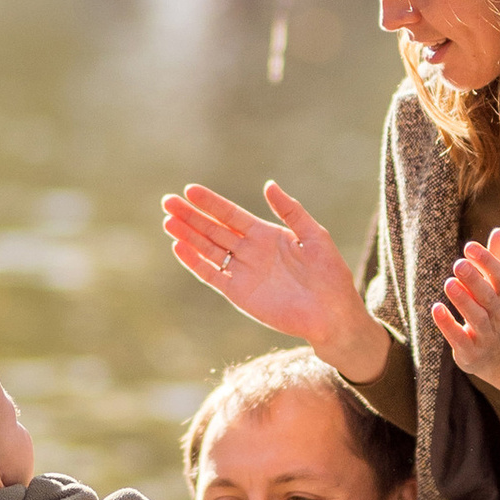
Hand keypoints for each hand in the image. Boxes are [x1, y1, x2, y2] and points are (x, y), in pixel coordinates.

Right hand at [161, 179, 389, 378]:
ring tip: (168, 221)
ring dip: (188, 236)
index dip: (211, 203)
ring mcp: (242, 272)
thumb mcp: (314, 235)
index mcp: (265, 234)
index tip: (190, 190)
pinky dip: (195, 262)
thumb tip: (268, 185)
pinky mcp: (238, 294)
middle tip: (168, 201)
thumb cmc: (329, 274)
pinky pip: (212, 275)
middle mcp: (249, 251)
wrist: (332, 314)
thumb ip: (291, 210)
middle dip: (191, 216)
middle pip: (213, 229)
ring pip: (208, 249)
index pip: (231, 214)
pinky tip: (179, 247)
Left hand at [433, 228, 499, 412]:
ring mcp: (487, 335)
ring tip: (449, 283)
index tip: (469, 246)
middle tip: (459, 263)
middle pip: (489, 296)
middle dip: (475, 280)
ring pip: (476, 317)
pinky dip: (448, 325)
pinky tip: (436, 309)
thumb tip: (499, 231)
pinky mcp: (472, 351)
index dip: (487, 261)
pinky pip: (460, 338)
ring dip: (463, 300)